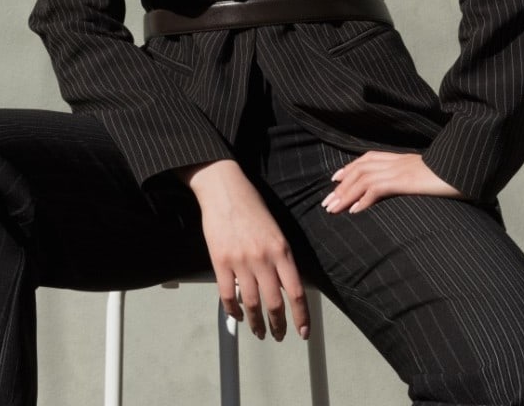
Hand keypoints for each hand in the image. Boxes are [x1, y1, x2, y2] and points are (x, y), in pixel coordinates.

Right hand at [179, 160, 308, 341]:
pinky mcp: (220, 261)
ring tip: (259, 331)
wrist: (223, 188)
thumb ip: (280, 256)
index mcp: (281, 249)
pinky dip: (233, 311)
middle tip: (278, 335)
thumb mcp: (275, 229)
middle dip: (278, 325)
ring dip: (256, 323)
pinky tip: (237, 315)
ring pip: (252, 304)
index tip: (302, 331)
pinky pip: (228, 295)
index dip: (301, 317)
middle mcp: (263, 258)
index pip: (296, 292)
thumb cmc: (250, 204)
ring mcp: (241, 261)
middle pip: (274, 304)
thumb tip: (284, 284)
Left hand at [321, 151, 463, 213]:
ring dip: (345, 194)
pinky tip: (355, 210)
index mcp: (400, 159)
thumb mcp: (429, 174)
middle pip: (360, 170)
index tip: (335, 178)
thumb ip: (415, 177)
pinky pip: (378, 188)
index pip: (367, 159)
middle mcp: (396, 161)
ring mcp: (400, 170)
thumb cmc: (453, 173)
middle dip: (341, 186)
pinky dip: (364, 199)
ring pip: (363, 179)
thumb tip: (410, 186)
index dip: (349, 168)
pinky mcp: (406, 180)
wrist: (468, 166)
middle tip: (327, 202)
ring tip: (332, 209)